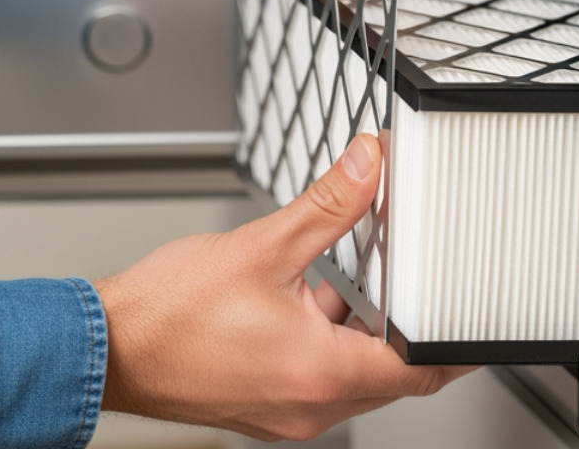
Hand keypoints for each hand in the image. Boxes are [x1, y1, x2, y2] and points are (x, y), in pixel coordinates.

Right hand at [92, 135, 471, 441]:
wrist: (109, 345)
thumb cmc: (169, 313)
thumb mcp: (262, 245)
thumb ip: (328, 205)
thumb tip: (369, 167)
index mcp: (321, 372)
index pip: (420, 367)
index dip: (453, 337)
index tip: (470, 310)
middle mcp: (310, 405)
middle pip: (391, 373)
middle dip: (403, 325)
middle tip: (413, 280)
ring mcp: (285, 411)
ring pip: (351, 373)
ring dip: (358, 329)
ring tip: (349, 277)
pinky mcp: (263, 404)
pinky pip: (315, 376)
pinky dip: (324, 339)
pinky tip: (303, 296)